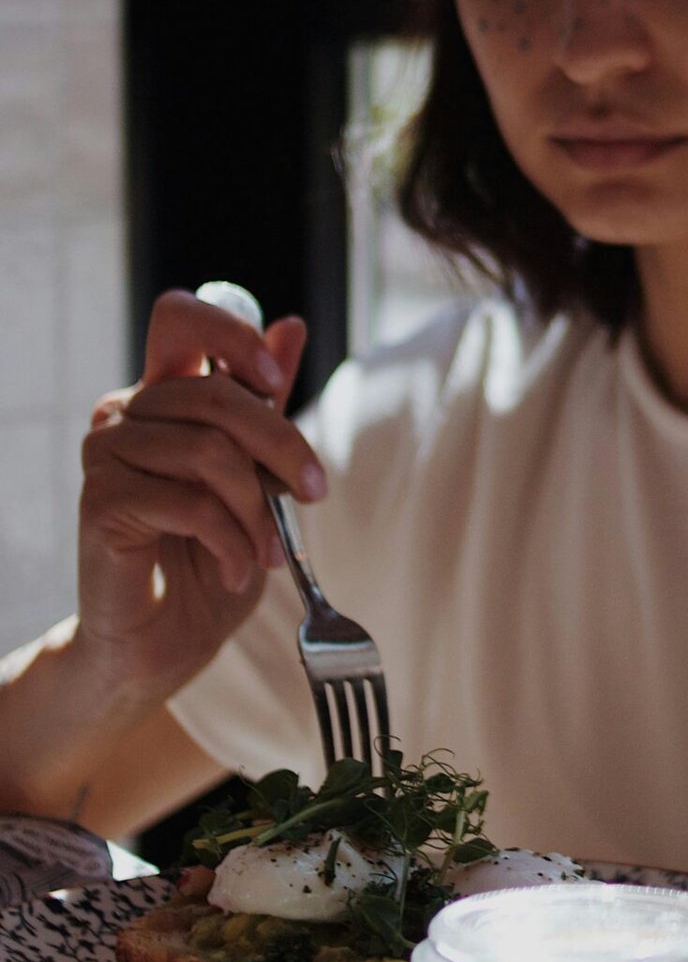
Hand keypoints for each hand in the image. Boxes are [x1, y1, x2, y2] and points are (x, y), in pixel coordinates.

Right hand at [76, 289, 327, 704]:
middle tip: (315, 493)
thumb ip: (265, 406)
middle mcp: (125, 413)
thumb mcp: (255, 474)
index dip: (233, 336)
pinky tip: (237, 569)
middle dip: (282, 445)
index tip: (277, 381)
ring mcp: (106, 455)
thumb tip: (291, 324)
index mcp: (162, 395)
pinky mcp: (100, 502)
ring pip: (209, 450)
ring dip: (258, 509)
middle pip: (216, 392)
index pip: (181, 318)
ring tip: (270, 552)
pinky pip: (190, 503)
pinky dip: (232, 540)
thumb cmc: (208, 557)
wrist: (160, 643)